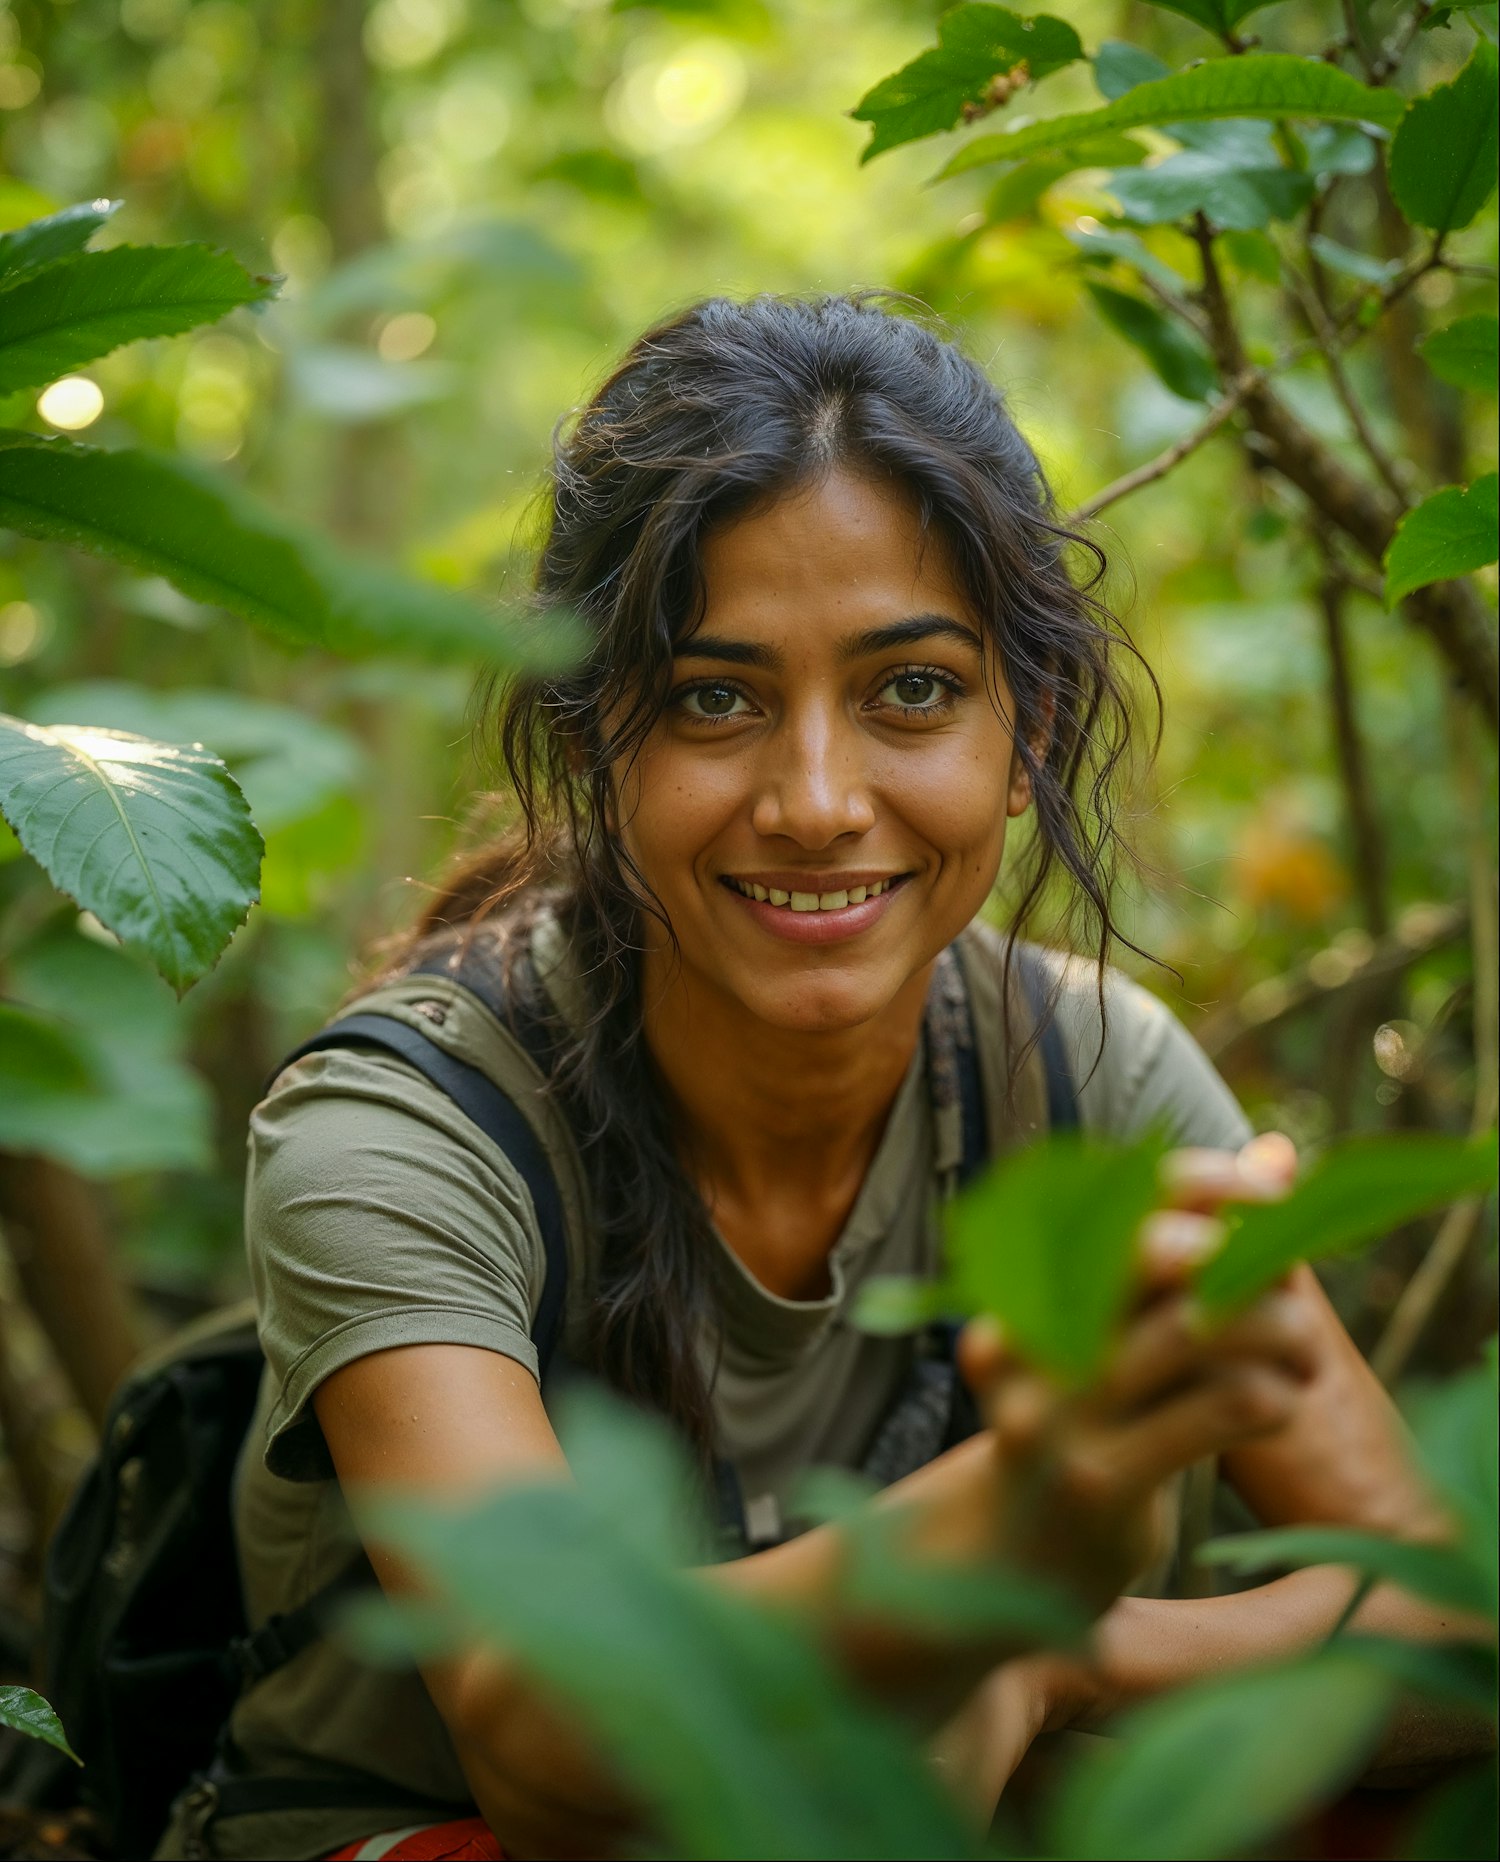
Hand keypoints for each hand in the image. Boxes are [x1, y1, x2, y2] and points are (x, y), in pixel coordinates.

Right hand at [957, 1132, 1314, 1616]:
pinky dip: (1272, 1394)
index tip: (1269, 1192)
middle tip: (1292, 1290)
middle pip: (1156, 1250)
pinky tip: (1278, 1404)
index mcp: (1025, 1279)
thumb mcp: (1127, 1329)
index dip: (1201, 1179)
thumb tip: (1280, 1157)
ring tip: (1303, 1354)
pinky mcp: (1098, 1480)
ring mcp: (1056, 1409)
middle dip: (1244, 1257)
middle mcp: (1029, 1332)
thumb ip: (1197, 1245)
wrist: (1010, 1556)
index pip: (1116, 1194)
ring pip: (1196, 1326)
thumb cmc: (1090, 1421)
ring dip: (1279, 1330)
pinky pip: (1216, 1409)